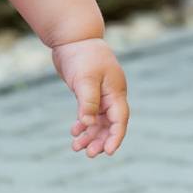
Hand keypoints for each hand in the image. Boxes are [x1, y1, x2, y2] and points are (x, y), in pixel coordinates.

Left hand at [50, 37, 128, 156]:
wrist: (72, 38)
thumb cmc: (82, 55)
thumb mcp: (85, 79)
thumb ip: (88, 102)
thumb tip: (88, 124)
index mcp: (116, 92)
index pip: (120, 120)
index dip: (116, 137)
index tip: (108, 152)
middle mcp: (111, 95)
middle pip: (110, 124)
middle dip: (101, 140)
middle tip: (89, 154)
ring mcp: (101, 94)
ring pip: (99, 121)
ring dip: (90, 135)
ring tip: (76, 147)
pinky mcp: (88, 93)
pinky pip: (89, 114)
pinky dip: (83, 124)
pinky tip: (74, 132)